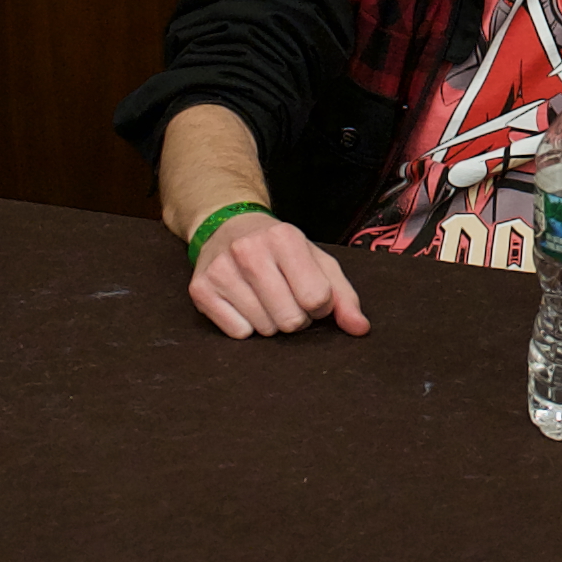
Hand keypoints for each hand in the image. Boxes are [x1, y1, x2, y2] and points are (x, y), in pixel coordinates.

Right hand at [190, 210, 370, 339]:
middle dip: (295, 317)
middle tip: (286, 297)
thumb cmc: (279, 250)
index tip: (309, 293)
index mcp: (285, 238)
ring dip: (271, 322)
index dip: (319, 305)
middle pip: (290, 319)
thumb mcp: (317, 261)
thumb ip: (344, 296)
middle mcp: (249, 250)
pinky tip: (243, 304)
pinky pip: (238, 333)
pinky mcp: (201, 289)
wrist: (227, 227)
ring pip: (264, 329)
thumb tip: (361, 329)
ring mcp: (221, 269)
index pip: (317, 298)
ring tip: (265, 298)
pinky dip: (246, 326)